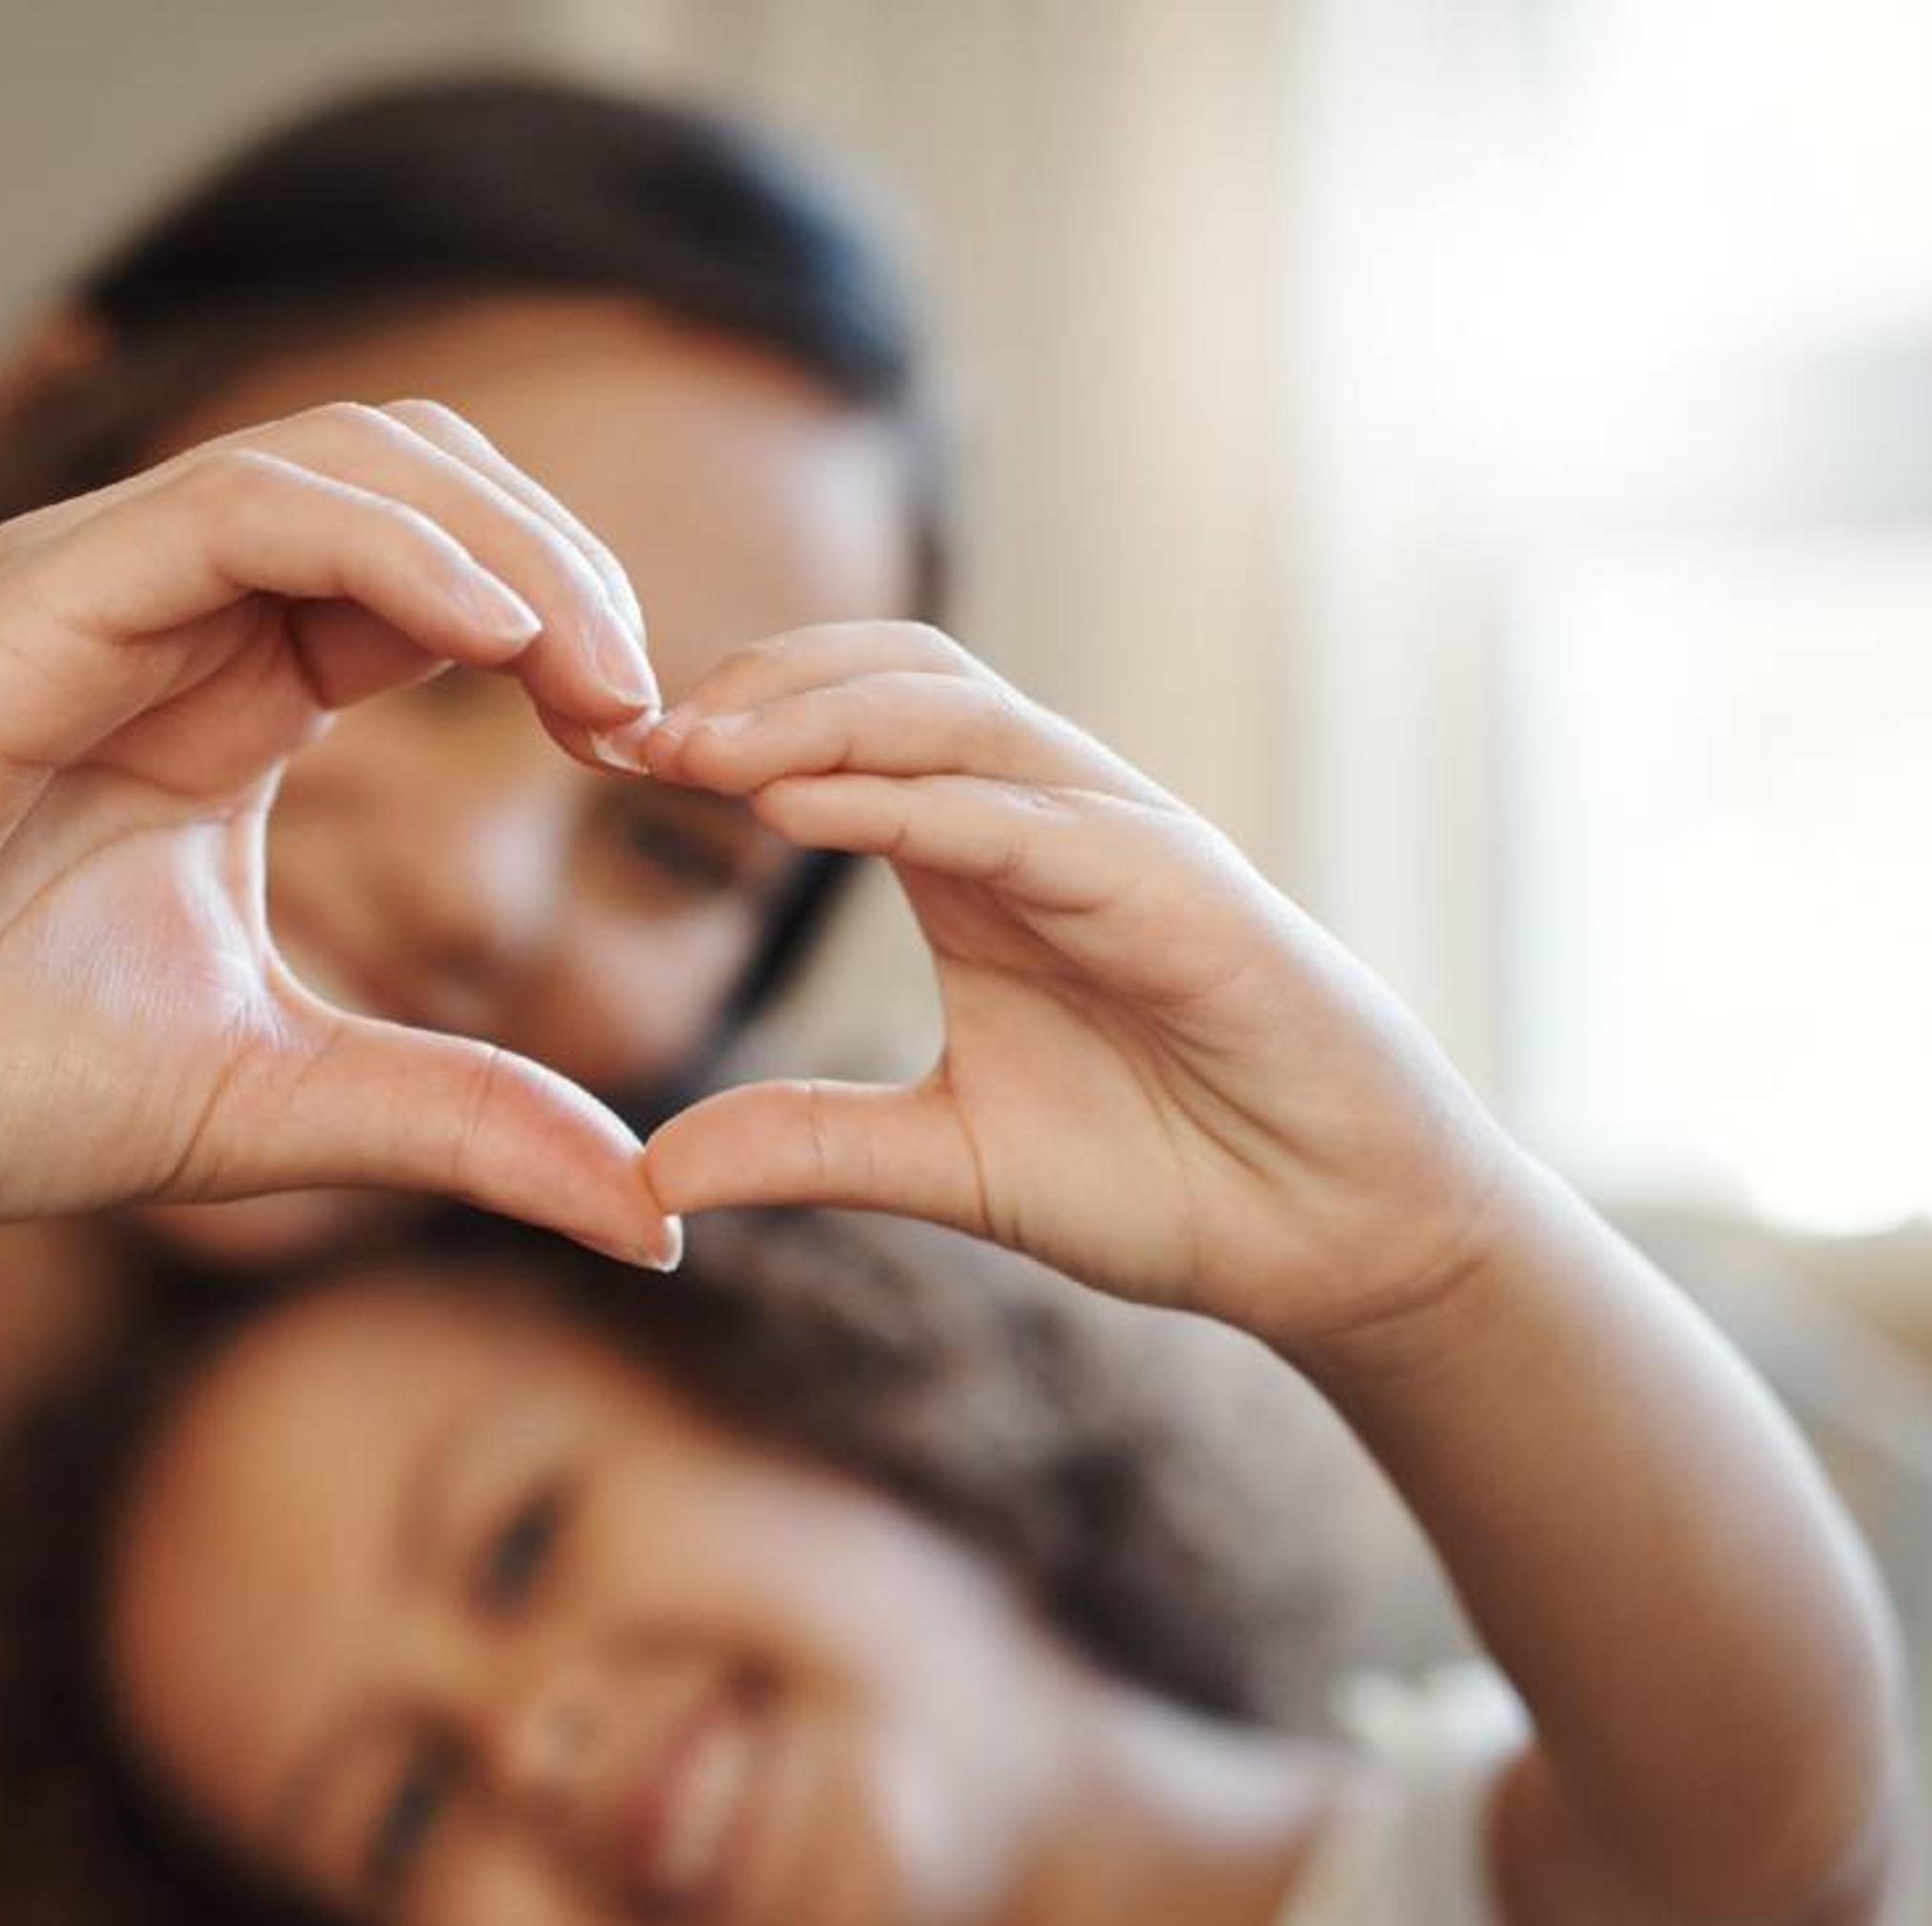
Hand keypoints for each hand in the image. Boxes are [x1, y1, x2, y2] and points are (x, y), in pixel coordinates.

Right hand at [0, 401, 680, 1265]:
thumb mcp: (270, 1103)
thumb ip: (458, 1125)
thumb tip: (656, 1214)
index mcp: (225, 698)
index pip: (441, 583)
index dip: (571, 638)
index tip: (660, 763)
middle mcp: (164, 614)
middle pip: (421, 486)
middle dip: (569, 568)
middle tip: (656, 714)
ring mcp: (88, 587)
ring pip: (346, 462)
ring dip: (505, 544)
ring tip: (602, 674)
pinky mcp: (20, 600)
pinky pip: (238, 509)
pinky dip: (384, 546)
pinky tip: (495, 639)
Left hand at [634, 623, 1519, 1356]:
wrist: (1331, 1240)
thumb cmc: (1165, 1179)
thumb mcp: (945, 1165)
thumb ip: (807, 1145)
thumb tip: (652, 1173)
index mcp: (978, 863)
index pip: (842, 728)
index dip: (726, 723)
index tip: (600, 754)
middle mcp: (1044, 824)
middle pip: (890, 679)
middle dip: (753, 686)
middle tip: (622, 729)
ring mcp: (1118, 843)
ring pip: (955, 719)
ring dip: (813, 719)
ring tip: (688, 747)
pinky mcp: (1178, 892)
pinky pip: (1026, 819)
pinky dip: (909, 800)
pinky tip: (801, 805)